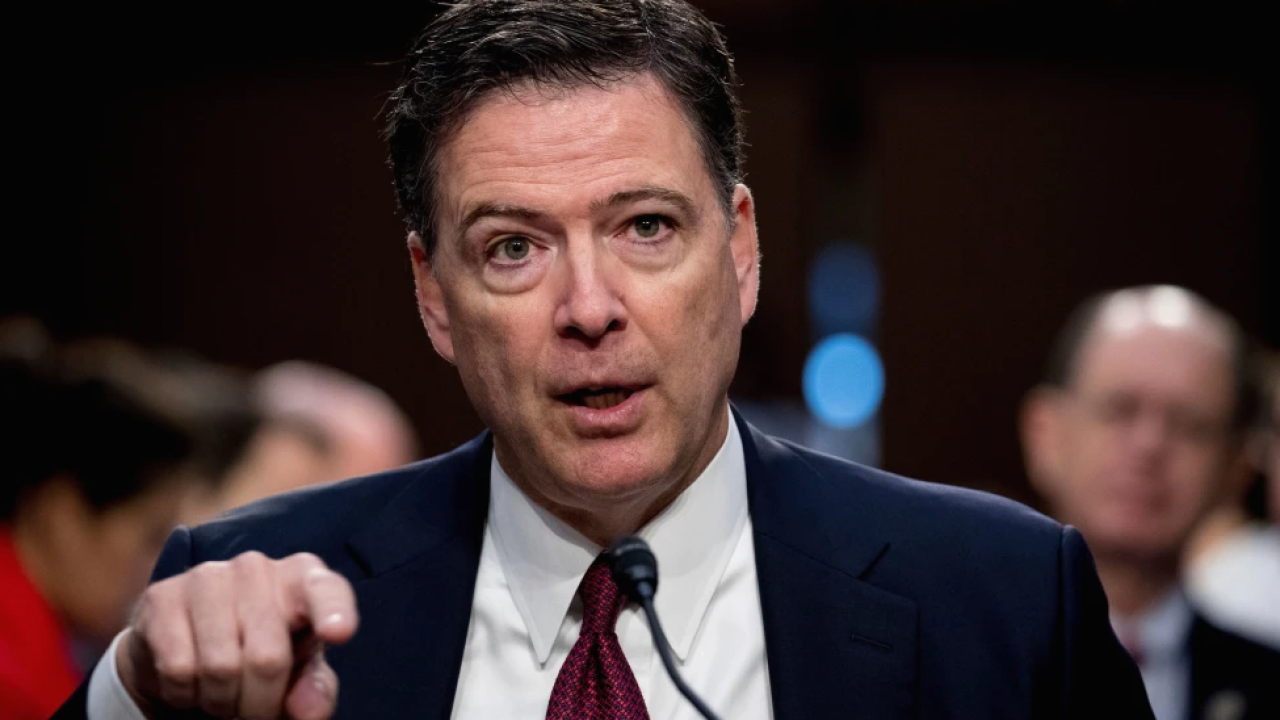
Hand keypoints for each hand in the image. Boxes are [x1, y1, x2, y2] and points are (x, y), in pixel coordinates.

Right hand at [117, 551, 358, 719]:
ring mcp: (207, 576)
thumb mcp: (298, 668)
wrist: (184, 638)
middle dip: (260, 703)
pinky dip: (186, 693)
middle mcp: (257, 567)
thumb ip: (314, 687)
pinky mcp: (162, 596)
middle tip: (254, 708)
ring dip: (222, 700)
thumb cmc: (262, 646)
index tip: (339, 633)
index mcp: (302, 577)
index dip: (334, 612)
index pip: (325, 590)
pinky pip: (179, 669)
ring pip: (221, 667)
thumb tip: (310, 712)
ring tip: (223, 692)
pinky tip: (192, 680)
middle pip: (268, 658)